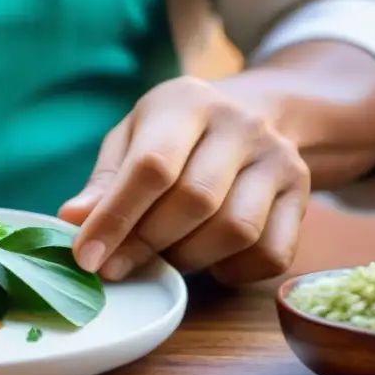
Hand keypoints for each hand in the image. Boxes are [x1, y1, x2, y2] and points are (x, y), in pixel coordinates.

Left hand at [58, 76, 310, 285]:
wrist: (258, 111)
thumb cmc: (175, 133)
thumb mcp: (132, 138)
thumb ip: (104, 180)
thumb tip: (72, 221)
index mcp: (187, 103)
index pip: (152, 166)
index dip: (115, 218)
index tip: (87, 257)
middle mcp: (240, 125)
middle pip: (195, 200)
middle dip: (147, 244)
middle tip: (117, 266)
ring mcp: (278, 159)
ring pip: (235, 230)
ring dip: (189, 258)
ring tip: (163, 255)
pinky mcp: (302, 194)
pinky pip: (272, 253)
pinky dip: (233, 271)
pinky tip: (209, 261)